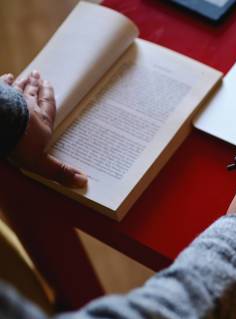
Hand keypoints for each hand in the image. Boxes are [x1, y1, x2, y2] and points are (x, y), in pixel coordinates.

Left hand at [1, 71, 86, 187]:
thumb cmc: (18, 143)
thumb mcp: (39, 163)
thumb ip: (59, 171)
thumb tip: (84, 182)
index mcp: (42, 121)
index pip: (48, 106)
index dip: (49, 96)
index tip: (49, 85)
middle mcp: (28, 106)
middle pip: (33, 94)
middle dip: (36, 85)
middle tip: (38, 75)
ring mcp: (10, 99)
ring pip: (19, 88)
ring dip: (23, 82)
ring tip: (27, 75)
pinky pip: (2, 85)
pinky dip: (5, 81)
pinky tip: (7, 76)